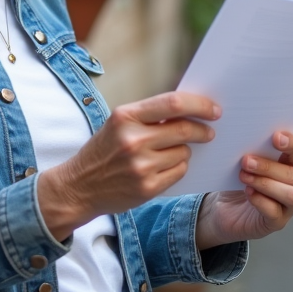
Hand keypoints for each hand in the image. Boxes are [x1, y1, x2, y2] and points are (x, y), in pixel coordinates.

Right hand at [37, 92, 218, 239]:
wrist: (79, 186)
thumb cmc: (104, 150)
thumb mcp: (118, 123)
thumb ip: (149, 116)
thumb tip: (190, 109)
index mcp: (125, 116)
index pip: (173, 103)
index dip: (199, 105)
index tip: (214, 109)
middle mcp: (133, 139)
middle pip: (184, 128)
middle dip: (203, 130)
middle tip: (209, 132)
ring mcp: (140, 165)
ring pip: (184, 152)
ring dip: (184, 151)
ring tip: (167, 153)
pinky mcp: (147, 187)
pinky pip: (179, 171)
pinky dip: (178, 167)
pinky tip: (162, 167)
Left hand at [194, 131, 292, 249]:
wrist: (221, 210)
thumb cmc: (234, 181)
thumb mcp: (240, 162)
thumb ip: (248, 149)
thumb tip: (243, 133)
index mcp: (288, 164)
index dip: (292, 144)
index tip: (275, 137)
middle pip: (292, 174)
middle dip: (268, 166)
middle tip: (246, 161)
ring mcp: (287, 206)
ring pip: (291, 194)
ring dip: (266, 183)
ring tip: (244, 177)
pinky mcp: (276, 222)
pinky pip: (275, 212)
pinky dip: (261, 201)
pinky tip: (248, 193)